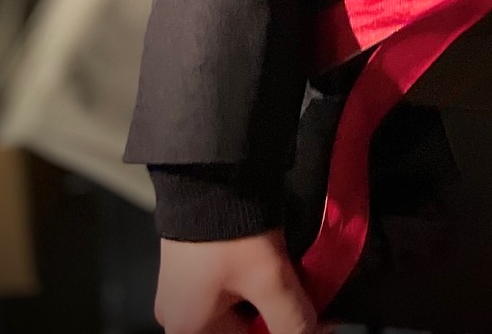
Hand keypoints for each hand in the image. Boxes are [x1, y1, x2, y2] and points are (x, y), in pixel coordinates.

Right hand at [155, 233, 316, 333]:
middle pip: (238, 328)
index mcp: (188, 331)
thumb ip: (292, 319)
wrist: (206, 173)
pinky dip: (250, 277)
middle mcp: (177, 316)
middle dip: (273, 313)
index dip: (284, 330)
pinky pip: (224, 283)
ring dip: (263, 294)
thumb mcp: (269, 280)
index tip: (313, 320)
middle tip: (302, 291)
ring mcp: (179, 288)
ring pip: (234, 306)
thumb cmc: (229, 232)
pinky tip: (270, 259)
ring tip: (289, 272)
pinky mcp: (187, 262)